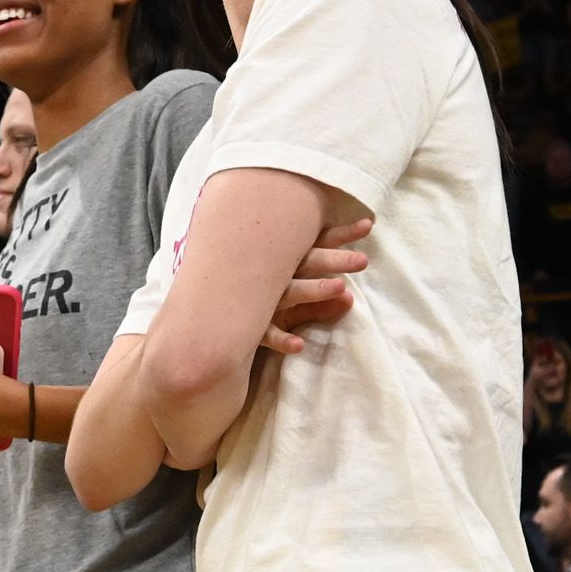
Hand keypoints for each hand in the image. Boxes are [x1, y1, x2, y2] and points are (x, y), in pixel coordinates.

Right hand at [260, 218, 371, 352]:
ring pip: (289, 292)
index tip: (367, 226)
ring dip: (314, 290)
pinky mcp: (248, 329)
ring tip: (341, 289)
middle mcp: (272, 276)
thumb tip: (351, 300)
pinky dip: (281, 339)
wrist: (203, 317)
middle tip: (362, 261)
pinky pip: (265, 334)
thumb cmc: (250, 297)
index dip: (341, 236)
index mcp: (283, 261)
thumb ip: (318, 299)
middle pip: (306, 263)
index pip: (316, 244)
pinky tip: (299, 345)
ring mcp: (260, 301)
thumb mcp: (286, 294)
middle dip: (334, 260)